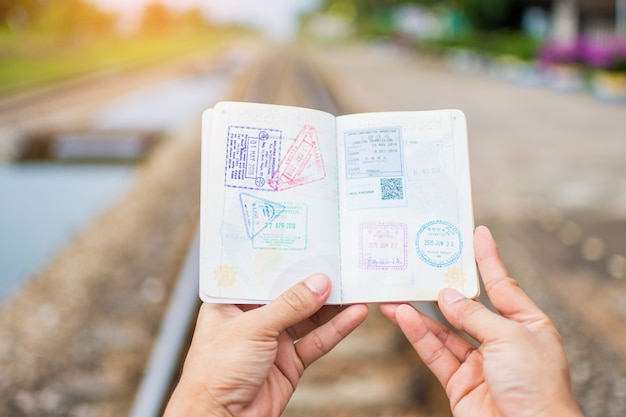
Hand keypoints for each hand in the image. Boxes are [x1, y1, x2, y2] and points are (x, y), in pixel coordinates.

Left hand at [164, 273, 368, 416]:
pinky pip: (316, 341)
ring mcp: (272, 341)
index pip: (261, 274)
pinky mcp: (289, 362)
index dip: (285, 260)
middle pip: (288, 294)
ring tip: (355, 286)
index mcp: (231, 303)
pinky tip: (354, 315)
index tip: (310, 243)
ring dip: (331, 305)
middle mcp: (252, 319)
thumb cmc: (216, 372)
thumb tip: (320, 282)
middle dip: (313, 281)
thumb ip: (289, 305)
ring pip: (307, 317)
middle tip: (340, 263)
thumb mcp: (253, 329)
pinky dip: (336, 329)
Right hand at [381, 226, 584, 416]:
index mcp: (528, 326)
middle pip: (467, 307)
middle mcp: (503, 342)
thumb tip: (447, 296)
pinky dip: (418, 335)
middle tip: (422, 266)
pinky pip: (436, 353)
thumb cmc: (536, 386)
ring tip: (396, 293)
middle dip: (444, 288)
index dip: (489, 259)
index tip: (478, 233)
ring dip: (420, 313)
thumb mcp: (509, 338)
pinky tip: (402, 317)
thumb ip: (474, 315)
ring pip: (445, 331)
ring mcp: (481, 364)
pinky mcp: (460, 383)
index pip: (502, 285)